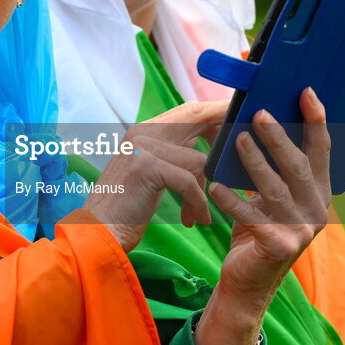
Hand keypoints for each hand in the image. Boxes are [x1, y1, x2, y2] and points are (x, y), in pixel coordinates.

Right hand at [82, 100, 229, 252]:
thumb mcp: (150, 175)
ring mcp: (143, 146)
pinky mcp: (146, 166)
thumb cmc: (126, 210)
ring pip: (198, 160)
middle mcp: (142, 131)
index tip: (242, 114)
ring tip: (199, 214)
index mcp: (144, 130)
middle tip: (247, 143)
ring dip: (205, 192)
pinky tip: (195, 220)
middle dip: (225, 128)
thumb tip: (202, 149)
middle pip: (196, 117)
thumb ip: (172, 156)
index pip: (188, 110)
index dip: (217, 111)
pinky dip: (197, 203)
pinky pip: (190, 181)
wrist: (97, 234)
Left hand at [194, 87, 330, 344]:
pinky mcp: (278, 246)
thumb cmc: (256, 229)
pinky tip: (215, 185)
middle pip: (297, 165)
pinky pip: (252, 217)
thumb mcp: (269, 196)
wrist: (247, 282)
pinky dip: (232, 200)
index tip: (306, 92)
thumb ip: (273, 167)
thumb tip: (259, 120)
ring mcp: (300, 231)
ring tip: (235, 139)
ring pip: (274, 188)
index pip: (321, 150)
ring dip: (254, 161)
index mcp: (318, 192)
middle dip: (278, 137)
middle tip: (258, 113)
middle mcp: (316, 209)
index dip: (315, 120)